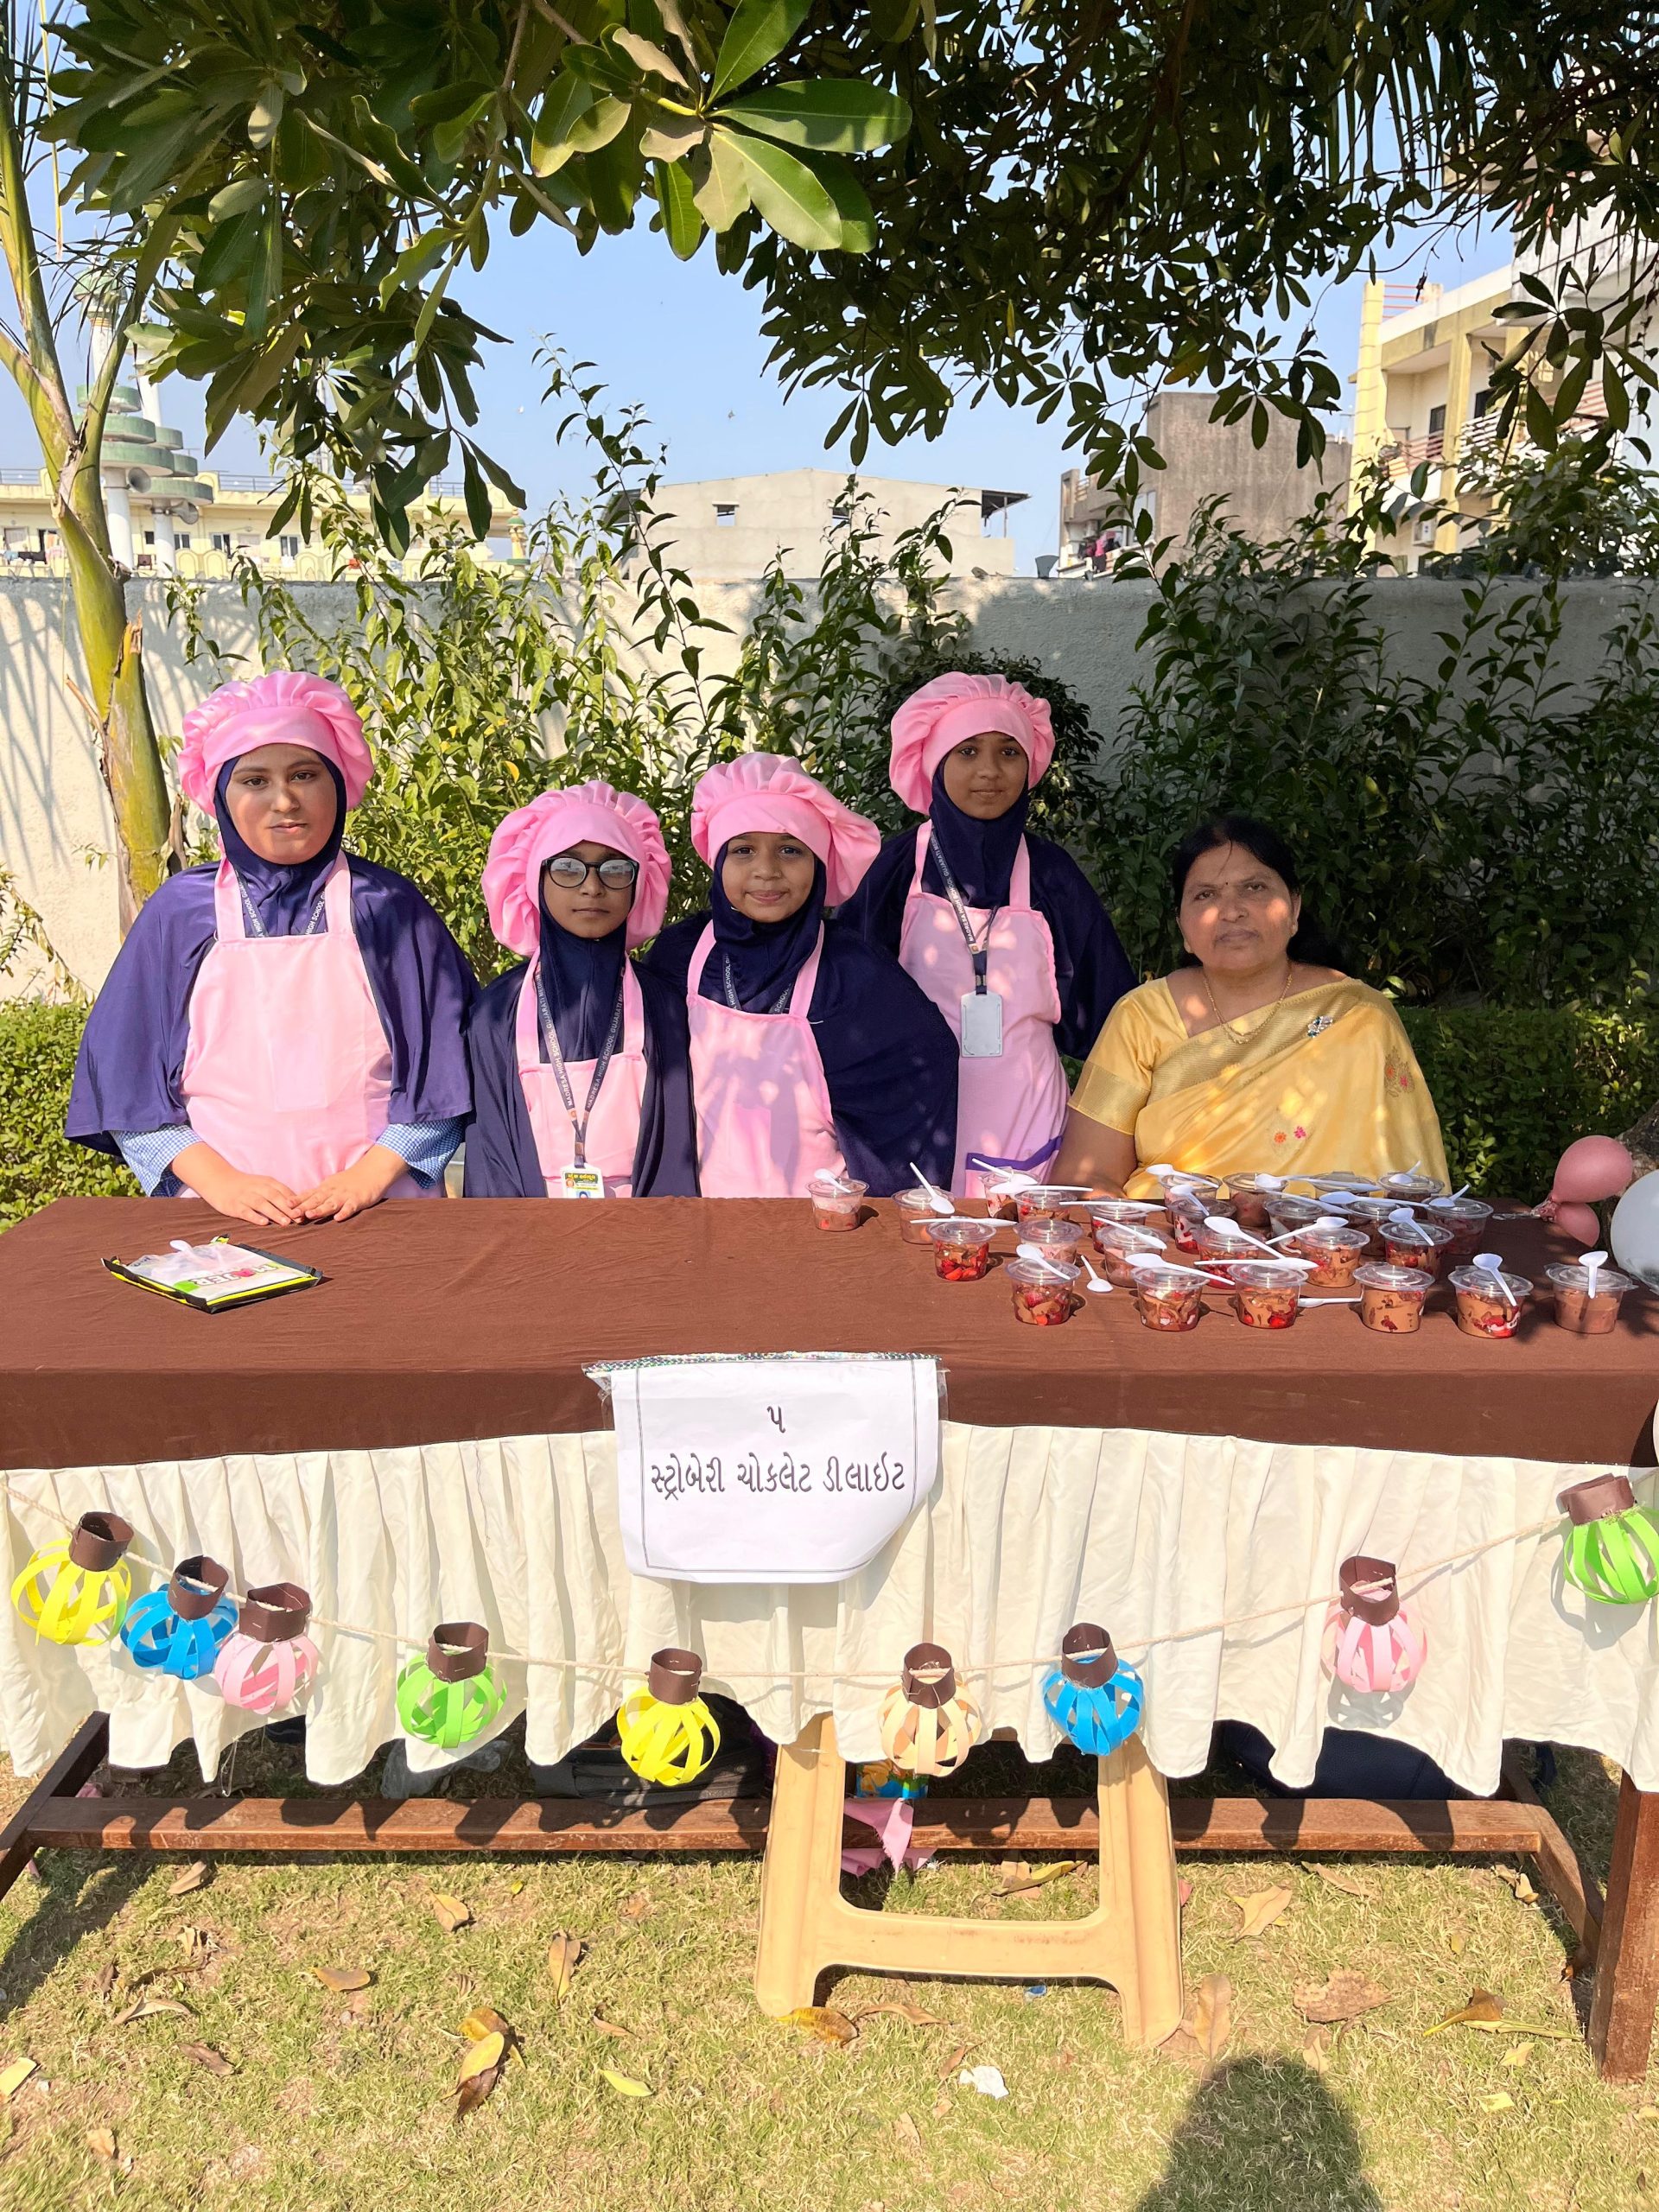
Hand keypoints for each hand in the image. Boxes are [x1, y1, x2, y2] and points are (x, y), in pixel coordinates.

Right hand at [173, 1145, 300, 1226]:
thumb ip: (279, 1193)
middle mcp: (257, 1188)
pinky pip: (246, 1211)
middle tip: (299, 1219)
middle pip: (275, 1197)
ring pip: (262, 1204)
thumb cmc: (246, 1185)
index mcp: (267, 1182)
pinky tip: (263, 1223)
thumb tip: (298, 1204)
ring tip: (286, 1222)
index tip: (306, 1211)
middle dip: (288, 1208)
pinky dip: (255, 1217)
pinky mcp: (235, 1205)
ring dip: (275, 1213)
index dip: (295, 1201)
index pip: (284, 1191)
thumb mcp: (263, 1184)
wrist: (219, 1180)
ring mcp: (245, 1196)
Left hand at [294, 1143, 406, 1221]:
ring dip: (320, 1209)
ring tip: (311, 1214)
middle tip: (293, 1213)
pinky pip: (350, 1207)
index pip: (309, 1194)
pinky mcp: (358, 1200)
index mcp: (326, 1188)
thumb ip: (319, 1195)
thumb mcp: (332, 1185)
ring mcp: (345, 1195)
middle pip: (316, 1200)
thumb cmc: (350, 1181)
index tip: (285, 1204)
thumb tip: (302, 1205)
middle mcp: (333, 1191)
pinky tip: (338, 1218)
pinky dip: (344, 1212)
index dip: (298, 1199)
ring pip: (331, 1203)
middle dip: (304, 1207)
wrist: (372, 1171)